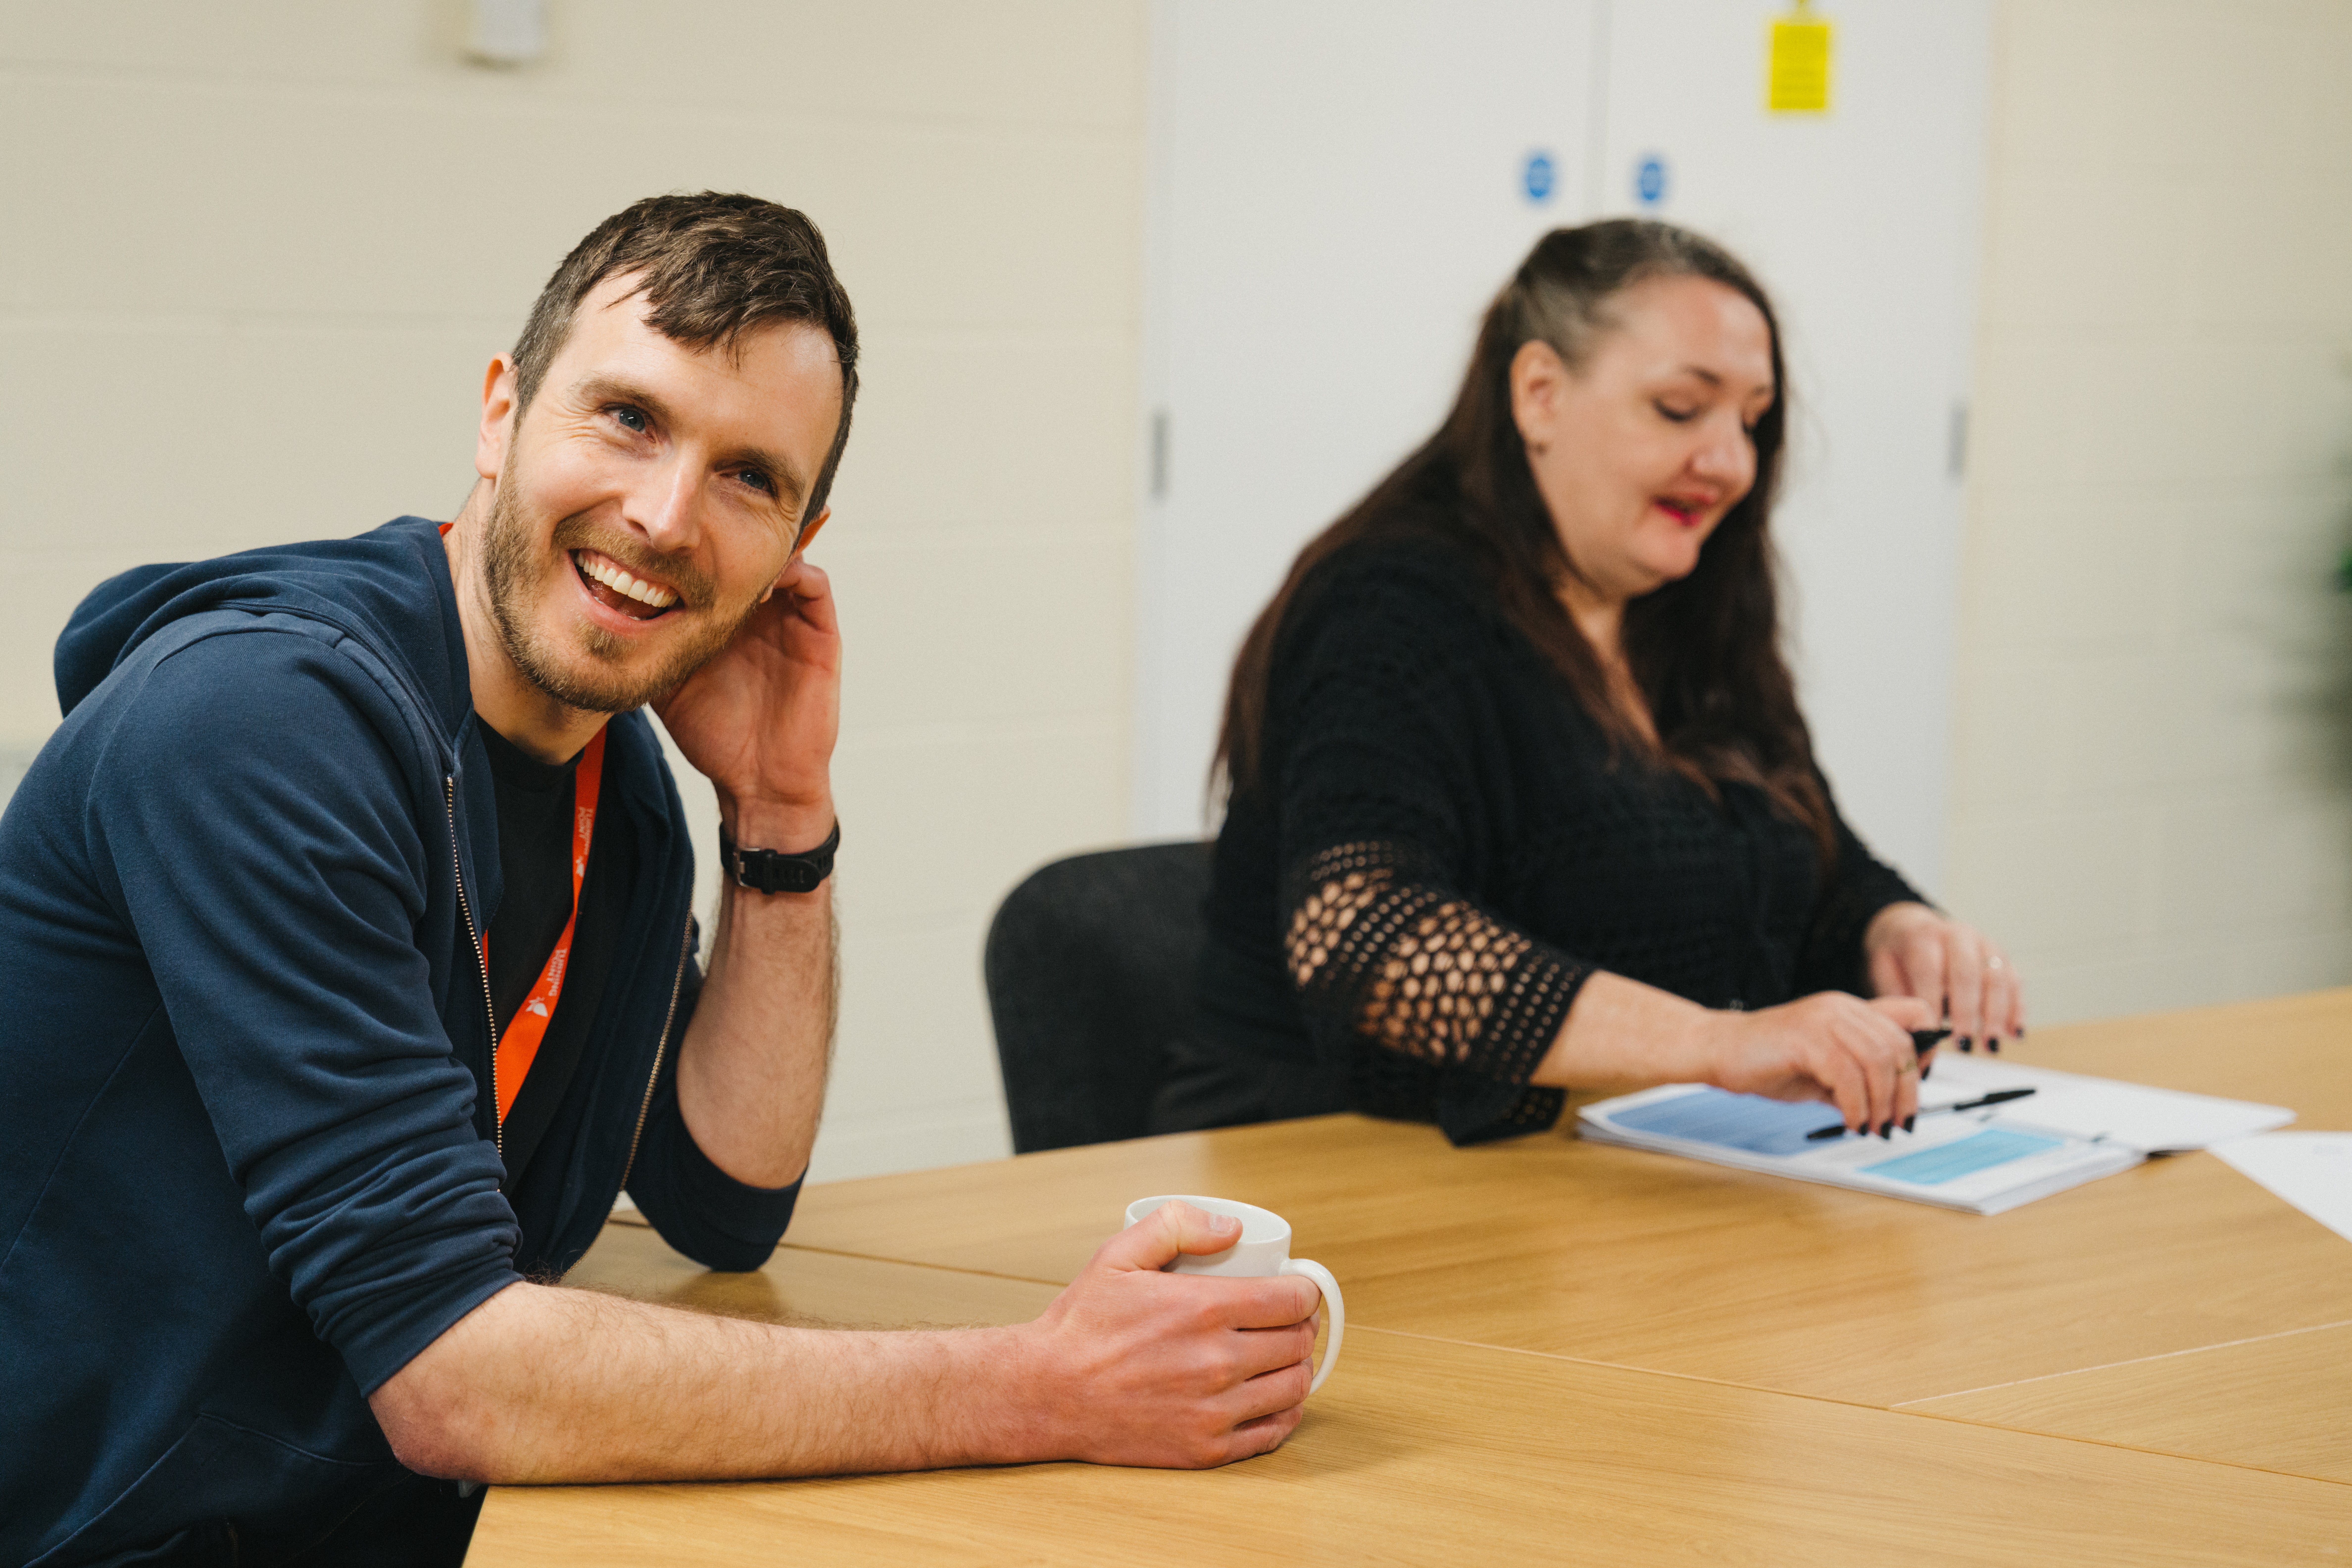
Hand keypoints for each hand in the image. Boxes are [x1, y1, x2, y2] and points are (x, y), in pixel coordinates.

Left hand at [654, 556, 838, 843]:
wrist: (758, 781)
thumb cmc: (714, 738)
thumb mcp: (666, 684)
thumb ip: (647, 649)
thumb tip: (600, 616)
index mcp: (725, 620)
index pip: (714, 566)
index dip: (693, 548)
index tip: (664, 539)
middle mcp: (760, 614)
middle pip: (748, 552)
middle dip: (726, 534)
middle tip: (696, 530)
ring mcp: (791, 621)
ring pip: (784, 558)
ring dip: (760, 550)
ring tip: (728, 557)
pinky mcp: (820, 635)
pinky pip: (816, 584)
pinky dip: (794, 572)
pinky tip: (761, 584)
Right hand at [1005, 1201, 1319, 1467]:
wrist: (1047, 1392)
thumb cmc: (1082, 1324)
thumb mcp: (1119, 1254)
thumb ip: (1177, 1226)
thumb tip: (1233, 1227)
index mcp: (1204, 1310)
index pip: (1293, 1300)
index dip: (1304, 1291)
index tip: (1295, 1289)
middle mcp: (1217, 1362)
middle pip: (1298, 1343)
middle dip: (1301, 1326)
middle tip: (1288, 1320)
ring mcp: (1214, 1410)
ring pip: (1294, 1388)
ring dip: (1297, 1368)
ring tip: (1281, 1356)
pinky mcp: (1206, 1449)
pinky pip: (1273, 1433)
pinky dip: (1283, 1413)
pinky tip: (1273, 1398)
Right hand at [1703, 991, 1936, 1136]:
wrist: (1719, 1050)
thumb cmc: (1769, 1061)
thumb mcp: (1825, 1071)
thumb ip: (1859, 1080)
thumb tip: (1892, 1107)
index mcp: (1850, 1009)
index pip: (1914, 1014)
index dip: (1927, 1049)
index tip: (1917, 1086)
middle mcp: (1842, 1007)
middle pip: (1900, 1046)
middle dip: (1907, 1092)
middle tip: (1897, 1123)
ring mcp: (1824, 1019)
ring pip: (1878, 1061)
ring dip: (1882, 1103)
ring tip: (1871, 1126)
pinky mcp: (1806, 1038)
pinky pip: (1848, 1075)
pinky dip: (1856, 1106)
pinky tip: (1850, 1121)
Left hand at [1865, 902, 2025, 1052]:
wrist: (1913, 927)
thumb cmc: (1898, 955)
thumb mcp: (1882, 967)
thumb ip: (1897, 995)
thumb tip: (1913, 1030)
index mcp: (1924, 935)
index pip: (1929, 970)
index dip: (1932, 1003)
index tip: (1931, 1034)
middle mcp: (1958, 935)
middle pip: (1968, 973)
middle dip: (1967, 1012)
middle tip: (1964, 1045)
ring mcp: (1985, 944)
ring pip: (1997, 978)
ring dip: (1997, 1015)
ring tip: (1990, 1046)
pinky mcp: (2002, 957)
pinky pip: (2014, 982)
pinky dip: (2017, 1010)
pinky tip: (2015, 1035)